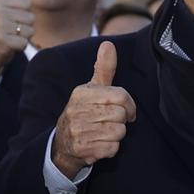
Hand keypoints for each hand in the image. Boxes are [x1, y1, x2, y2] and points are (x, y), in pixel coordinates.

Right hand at [51, 41, 136, 176]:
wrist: (63, 144)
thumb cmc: (84, 112)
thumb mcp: (92, 89)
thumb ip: (103, 68)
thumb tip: (108, 43)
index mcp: (82, 93)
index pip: (121, 96)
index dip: (130, 105)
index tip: (127, 110)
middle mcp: (77, 110)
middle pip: (121, 115)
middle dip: (121, 121)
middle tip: (110, 122)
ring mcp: (78, 130)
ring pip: (118, 132)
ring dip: (116, 136)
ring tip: (103, 133)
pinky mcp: (82, 149)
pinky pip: (112, 149)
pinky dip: (110, 149)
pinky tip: (99, 145)